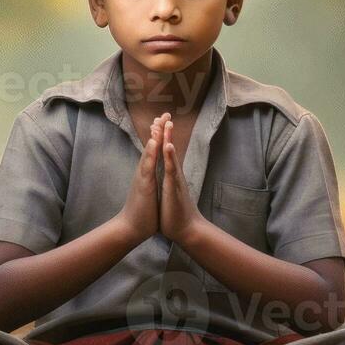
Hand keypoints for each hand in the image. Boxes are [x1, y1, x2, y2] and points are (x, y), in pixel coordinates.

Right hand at [117, 113, 168, 243]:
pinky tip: (155, 142)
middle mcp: (144, 172)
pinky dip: (151, 153)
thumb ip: (151, 182)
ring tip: (159, 122)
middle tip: (165, 113)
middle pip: (151, 146)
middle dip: (158, 130)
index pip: (154, 151)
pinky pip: (148, 166)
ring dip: (154, 136)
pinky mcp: (143, 184)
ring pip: (148, 152)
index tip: (166, 121)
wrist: (131, 228)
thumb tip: (153, 178)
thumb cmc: (142, 212)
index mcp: (148, 174)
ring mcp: (142, 177)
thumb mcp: (149, 192)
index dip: (160, 136)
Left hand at [158, 115, 205, 244]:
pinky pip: (171, 170)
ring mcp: (175, 180)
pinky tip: (168, 146)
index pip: (165, 153)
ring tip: (168, 124)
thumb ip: (169, 184)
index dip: (162, 138)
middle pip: (169, 149)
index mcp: (170, 176)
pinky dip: (170, 157)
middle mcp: (174, 175)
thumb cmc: (176, 213)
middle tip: (165, 114)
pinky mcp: (174, 188)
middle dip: (167, 132)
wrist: (186, 230)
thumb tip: (167, 178)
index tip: (158, 122)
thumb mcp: (169, 194)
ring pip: (171, 156)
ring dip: (169, 139)